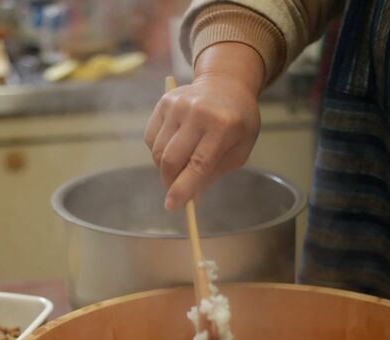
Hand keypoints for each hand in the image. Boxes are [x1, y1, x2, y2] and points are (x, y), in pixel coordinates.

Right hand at [144, 43, 263, 209]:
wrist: (226, 84)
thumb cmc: (238, 122)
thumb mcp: (239, 151)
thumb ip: (213, 174)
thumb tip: (189, 198)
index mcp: (223, 125)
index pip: (198, 164)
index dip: (183, 188)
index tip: (172, 206)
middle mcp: (197, 112)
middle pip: (171, 160)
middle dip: (169, 182)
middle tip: (175, 192)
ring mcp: (177, 105)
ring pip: (157, 152)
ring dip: (165, 168)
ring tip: (180, 165)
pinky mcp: (163, 103)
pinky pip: (151, 139)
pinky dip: (158, 151)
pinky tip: (174, 146)